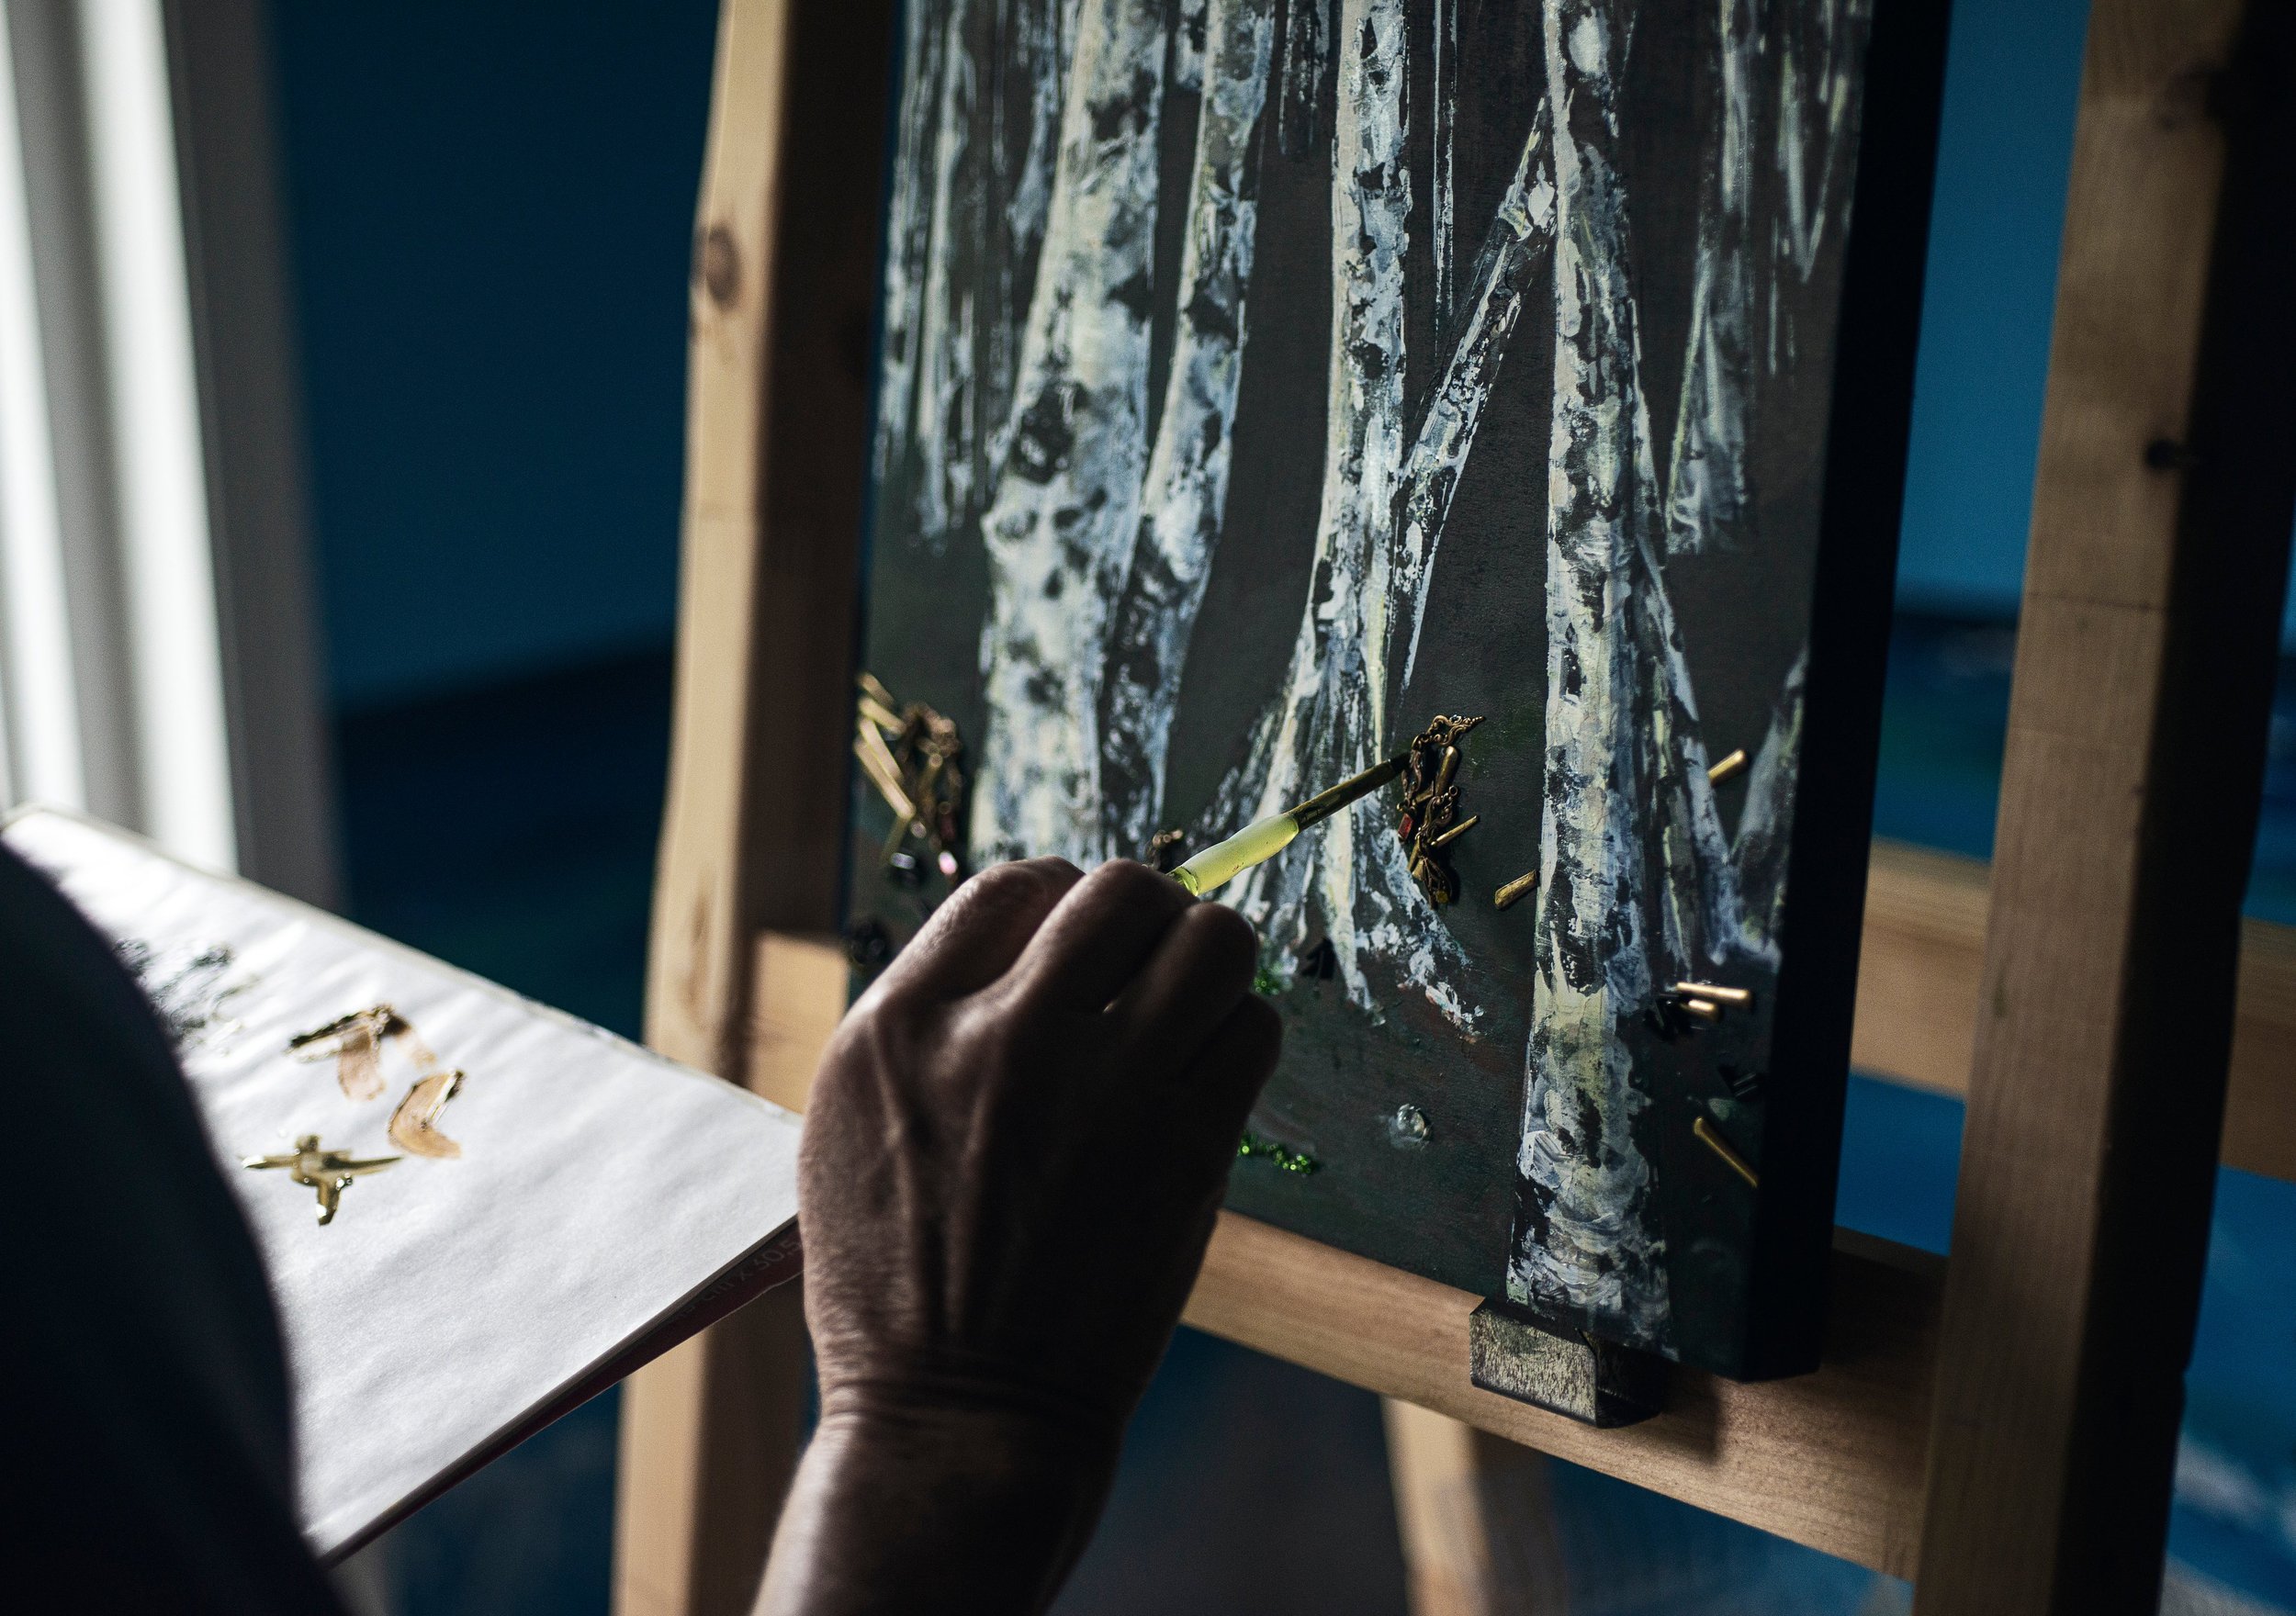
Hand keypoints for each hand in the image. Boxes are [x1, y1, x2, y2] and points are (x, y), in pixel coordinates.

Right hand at [761, 858, 1280, 1614]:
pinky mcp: (1188, 1148)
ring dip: (1205, 960)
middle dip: (1141, 912)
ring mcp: (1106, 1090)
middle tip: (1139, 961)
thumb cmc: (896, 1280)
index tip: (1070, 939)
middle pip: (1119, 892)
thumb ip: (928, 1020)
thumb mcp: (851, 1126)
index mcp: (899, 1029)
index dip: (1055, 900)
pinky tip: (1205, 1071)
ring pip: (1211, 941)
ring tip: (1183, 1006)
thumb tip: (1035, 939)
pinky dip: (1238, 1032)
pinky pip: (1253, 1027)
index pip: (1011, 887)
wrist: (958, 1414)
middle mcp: (1003, 1038)